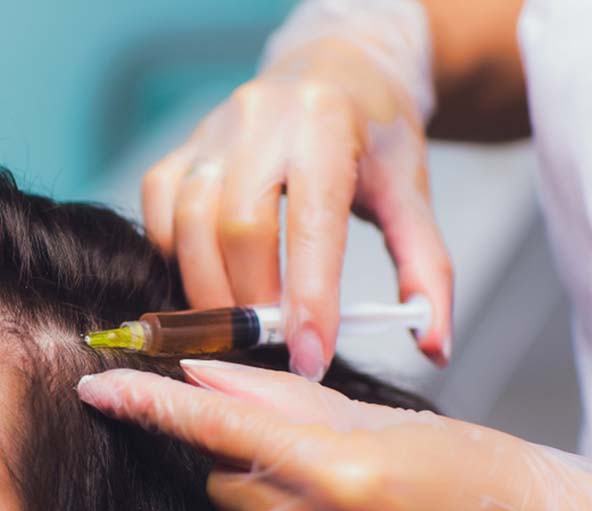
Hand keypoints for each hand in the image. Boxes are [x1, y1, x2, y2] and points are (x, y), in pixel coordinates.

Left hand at [77, 361, 591, 510]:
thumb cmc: (466, 474)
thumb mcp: (376, 420)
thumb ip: (278, 400)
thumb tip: (197, 376)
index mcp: (334, 461)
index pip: (215, 426)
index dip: (147, 404)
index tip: (97, 389)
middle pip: (219, 485)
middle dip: (250, 473)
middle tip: (315, 474)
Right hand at [142, 17, 450, 379]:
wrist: (331, 71)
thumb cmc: (370, 136)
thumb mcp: (412, 192)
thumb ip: (426, 269)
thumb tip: (433, 344)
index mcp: (326, 125)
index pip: (312, 224)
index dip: (310, 298)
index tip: (310, 357)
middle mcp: (261, 120)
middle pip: (239, 228)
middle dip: (253, 301)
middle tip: (274, 344)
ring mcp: (211, 133)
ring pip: (188, 225)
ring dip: (210, 290)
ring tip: (242, 324)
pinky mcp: (179, 151)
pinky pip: (159, 215)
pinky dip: (176, 261)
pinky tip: (209, 280)